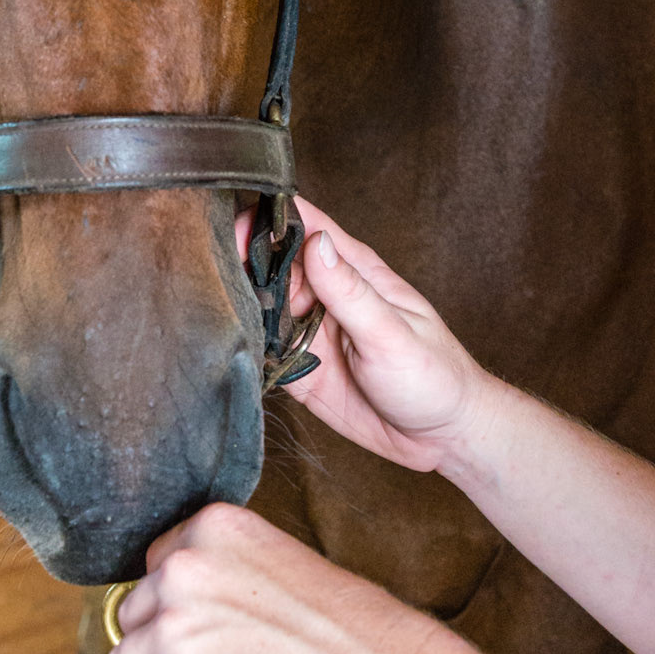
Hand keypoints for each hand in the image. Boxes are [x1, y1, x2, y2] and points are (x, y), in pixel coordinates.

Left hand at [104, 503, 436, 653]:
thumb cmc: (350, 631)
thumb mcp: (281, 565)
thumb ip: (224, 575)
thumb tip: (177, 612)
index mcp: (214, 528)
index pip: (154, 567)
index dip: (172, 608)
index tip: (196, 633)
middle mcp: (186, 568)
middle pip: (133, 617)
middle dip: (159, 649)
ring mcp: (177, 628)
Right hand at [244, 198, 493, 477]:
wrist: (441, 435)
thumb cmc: (433, 376)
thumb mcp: (391, 334)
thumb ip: (351, 292)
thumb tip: (317, 243)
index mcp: (352, 271)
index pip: (302, 224)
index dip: (265, 218)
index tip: (230, 227)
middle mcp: (324, 294)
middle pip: (268, 262)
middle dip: (237, 265)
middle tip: (213, 282)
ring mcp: (309, 330)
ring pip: (258, 305)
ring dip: (236, 307)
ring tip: (217, 316)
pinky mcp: (299, 367)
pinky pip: (261, 350)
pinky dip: (244, 347)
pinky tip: (231, 350)